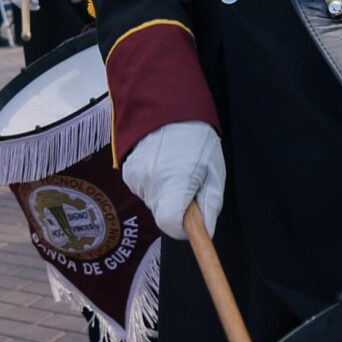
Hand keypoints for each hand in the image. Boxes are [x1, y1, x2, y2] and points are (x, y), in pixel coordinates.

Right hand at [121, 122, 225, 241]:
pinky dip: (154, 184)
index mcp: (174, 183)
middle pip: (162, 215)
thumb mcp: (214, 172)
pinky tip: (162, 165)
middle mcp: (150, 182)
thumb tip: (206, 232)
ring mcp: (135, 177)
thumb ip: (210, 205)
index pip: (171, 225)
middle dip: (177, 208)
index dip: (183, 228)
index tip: (193, 220)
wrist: (168, 109)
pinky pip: (143, 190)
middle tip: (190, 184)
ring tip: (175, 169)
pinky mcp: (127, 173)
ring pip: (153, 203)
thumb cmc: (197, 139)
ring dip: (165, 194)